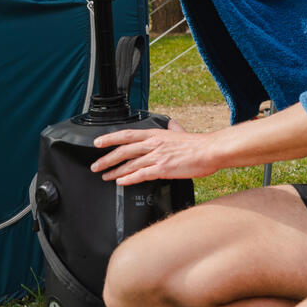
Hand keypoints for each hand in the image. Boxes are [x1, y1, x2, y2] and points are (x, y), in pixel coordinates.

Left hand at [91, 119, 219, 185]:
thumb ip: (173, 128)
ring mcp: (157, 157)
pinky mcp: (162, 169)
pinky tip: (121, 182)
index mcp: (156, 134)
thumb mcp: (180, 132)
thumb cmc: (197, 145)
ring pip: (130, 164)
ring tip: (105, 176)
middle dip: (107, 159)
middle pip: (123, 151)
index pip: (127, 134)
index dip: (110, 138)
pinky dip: (128, 179)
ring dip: (115, 171)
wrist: (210, 151)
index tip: (98, 143)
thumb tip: (171, 124)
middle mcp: (153, 144)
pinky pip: (141, 175)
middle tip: (96, 166)